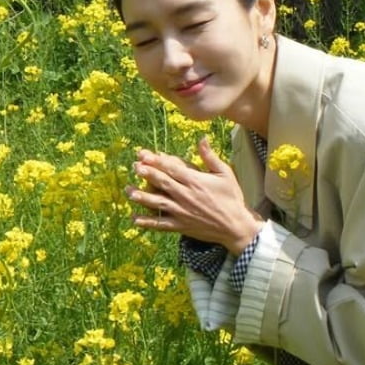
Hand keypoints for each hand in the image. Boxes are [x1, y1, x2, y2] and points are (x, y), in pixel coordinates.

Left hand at [125, 137, 263, 252]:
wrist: (236, 227)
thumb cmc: (232, 198)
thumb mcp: (225, 174)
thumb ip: (210, 157)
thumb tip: (202, 138)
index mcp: (196, 181)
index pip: (172, 168)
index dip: (156, 161)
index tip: (144, 154)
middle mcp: (186, 196)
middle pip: (162, 183)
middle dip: (146, 174)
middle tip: (134, 166)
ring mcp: (182, 212)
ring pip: (157, 203)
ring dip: (142, 197)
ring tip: (128, 191)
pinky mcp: (180, 226)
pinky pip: (161, 224)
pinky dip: (147, 222)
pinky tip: (134, 219)